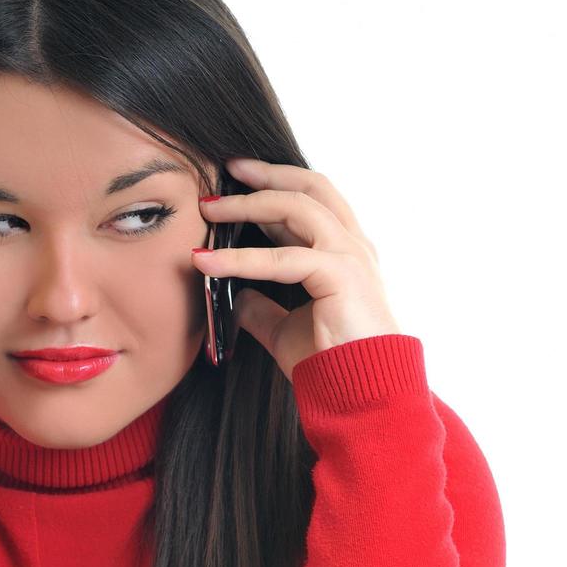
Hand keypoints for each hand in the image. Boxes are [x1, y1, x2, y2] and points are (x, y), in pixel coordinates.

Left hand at [191, 158, 402, 381]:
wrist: (361, 396)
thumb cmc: (330, 363)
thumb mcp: (285, 328)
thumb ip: (262, 307)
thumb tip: (235, 297)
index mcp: (344, 253)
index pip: (310, 201)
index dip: (273, 186)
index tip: (236, 178)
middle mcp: (353, 246)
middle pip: (310, 187)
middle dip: (265, 175)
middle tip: (225, 170)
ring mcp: (350, 256)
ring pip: (297, 207)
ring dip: (248, 204)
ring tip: (208, 210)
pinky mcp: (341, 275)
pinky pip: (283, 257)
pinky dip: (240, 258)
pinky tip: (205, 262)